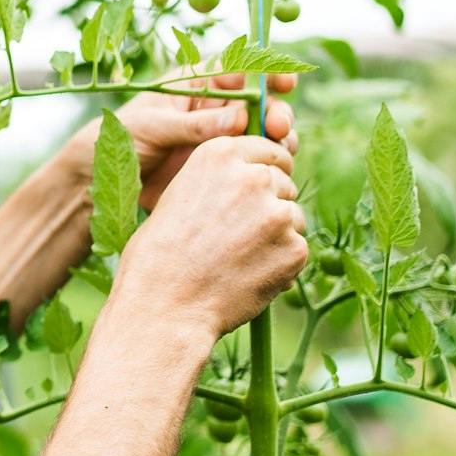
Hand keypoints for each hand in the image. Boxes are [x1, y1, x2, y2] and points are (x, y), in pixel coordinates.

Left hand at [59, 74, 298, 209]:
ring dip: (278, 139)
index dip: (267, 72)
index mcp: (197, 83)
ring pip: (265, 133)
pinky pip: (254, 161)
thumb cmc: (121, 138)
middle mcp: (216, 107)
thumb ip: (193, 125)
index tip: (284, 82)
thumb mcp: (153, 126)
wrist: (102, 178)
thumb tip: (238, 120)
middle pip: (262, 103)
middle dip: (277, 111)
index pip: (240, 68)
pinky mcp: (223, 164)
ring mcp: (223, 136)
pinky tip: (270, 171)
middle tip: (278, 127)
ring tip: (277, 149)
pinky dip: (268, 164)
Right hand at [117, 135, 307, 341]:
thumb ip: (217, 181)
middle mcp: (252, 177)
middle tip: (239, 233)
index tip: (257, 186)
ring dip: (276, 234)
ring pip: (293, 216)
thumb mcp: (176, 197)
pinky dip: (280, 263)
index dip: (264, 168)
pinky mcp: (295, 248)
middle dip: (269, 202)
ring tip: (238, 258)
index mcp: (218, 155)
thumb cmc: (158, 257)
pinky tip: (248, 276)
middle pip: (282, 181)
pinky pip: (297, 249)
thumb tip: (253, 179)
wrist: (164, 307)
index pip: (266, 148)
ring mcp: (277, 213)